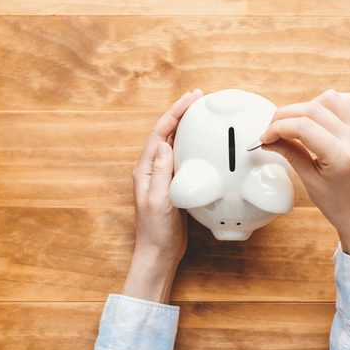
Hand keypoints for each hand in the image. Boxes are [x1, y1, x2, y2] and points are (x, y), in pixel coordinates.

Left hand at [122, 89, 202, 301]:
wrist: (160, 252)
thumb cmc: (157, 230)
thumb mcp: (159, 201)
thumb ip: (161, 173)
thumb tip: (165, 145)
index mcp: (146, 170)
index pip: (160, 134)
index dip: (174, 114)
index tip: (189, 99)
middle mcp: (152, 169)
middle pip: (165, 133)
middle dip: (180, 113)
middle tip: (197, 97)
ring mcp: (163, 176)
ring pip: (174, 143)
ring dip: (185, 126)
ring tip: (200, 112)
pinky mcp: (174, 184)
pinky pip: (183, 157)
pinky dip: (192, 144)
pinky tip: (203, 142)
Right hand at [260, 89, 349, 255]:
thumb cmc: (338, 203)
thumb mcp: (309, 181)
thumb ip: (290, 153)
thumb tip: (269, 139)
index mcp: (341, 156)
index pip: (302, 127)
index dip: (277, 128)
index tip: (265, 137)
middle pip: (312, 109)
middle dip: (285, 116)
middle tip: (272, 131)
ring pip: (330, 98)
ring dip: (306, 106)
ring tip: (294, 123)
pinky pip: (346, 101)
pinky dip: (326, 103)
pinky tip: (315, 118)